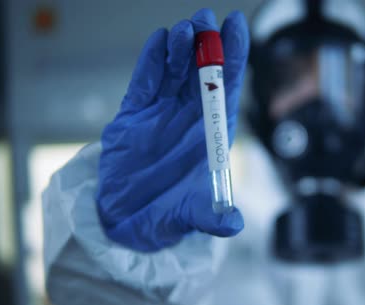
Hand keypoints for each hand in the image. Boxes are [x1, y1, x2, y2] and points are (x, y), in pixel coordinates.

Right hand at [95, 8, 247, 251]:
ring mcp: (162, 113)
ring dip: (181, 49)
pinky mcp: (134, 115)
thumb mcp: (192, 216)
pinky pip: (145, 82)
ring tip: (185, 32)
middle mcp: (191, 118)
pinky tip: (159, 42)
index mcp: (212, 134)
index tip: (237, 27)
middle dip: (208, 44)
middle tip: (207, 20)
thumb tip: (233, 224)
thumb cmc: (168, 216)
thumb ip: (211, 217)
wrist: (127, 222)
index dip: (234, 58)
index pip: (228, 89)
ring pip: (174, 71)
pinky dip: (151, 62)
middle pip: (204, 72)